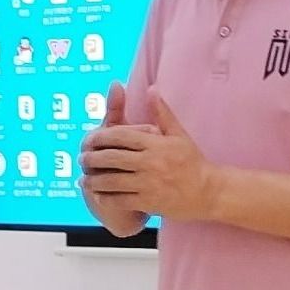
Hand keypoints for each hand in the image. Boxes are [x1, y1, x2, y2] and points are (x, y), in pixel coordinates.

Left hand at [81, 92, 217, 223]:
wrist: (208, 192)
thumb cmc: (192, 162)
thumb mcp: (178, 134)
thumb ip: (162, 112)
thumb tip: (152, 88)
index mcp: (155, 143)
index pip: (120, 136)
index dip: (100, 137)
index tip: (89, 139)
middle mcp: (151, 162)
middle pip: (112, 158)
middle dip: (92, 158)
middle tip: (81, 158)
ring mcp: (149, 183)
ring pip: (112, 180)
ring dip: (94, 180)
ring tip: (85, 178)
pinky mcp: (149, 201)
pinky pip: (120, 200)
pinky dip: (106, 197)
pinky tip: (99, 195)